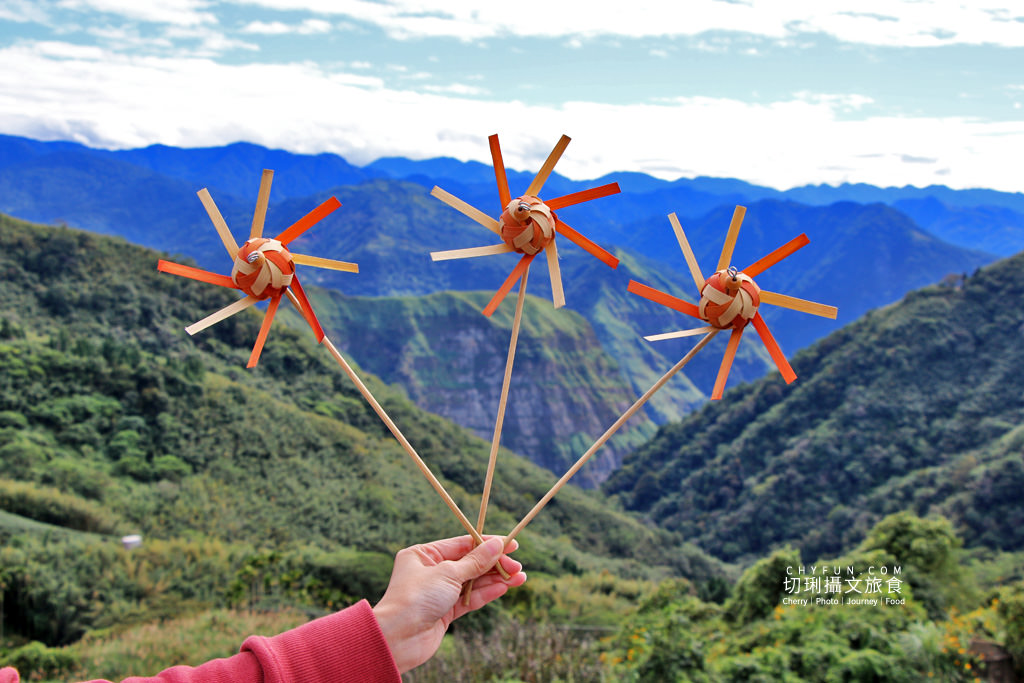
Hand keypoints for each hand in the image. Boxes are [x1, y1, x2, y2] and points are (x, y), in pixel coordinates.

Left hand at [372, 535, 526, 672]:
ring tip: (519, 577)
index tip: (510, 543)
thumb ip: (475, 561)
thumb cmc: (416, 598)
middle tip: (517, 565)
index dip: (487, 543)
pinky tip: (505, 588)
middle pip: (469, 563)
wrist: (398, 638)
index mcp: (423, 554)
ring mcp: (438, 592)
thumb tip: (496, 545)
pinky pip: (470, 599)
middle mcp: (430, 571)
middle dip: (494, 563)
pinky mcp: (445, 612)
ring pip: (473, 582)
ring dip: (495, 579)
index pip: (461, 544)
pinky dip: (487, 593)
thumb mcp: (448, 573)